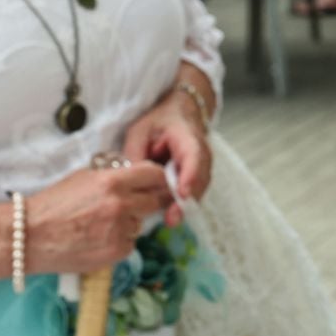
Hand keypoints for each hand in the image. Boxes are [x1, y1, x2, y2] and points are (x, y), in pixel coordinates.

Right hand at [24, 163, 172, 274]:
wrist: (29, 236)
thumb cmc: (52, 204)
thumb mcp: (84, 177)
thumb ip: (113, 175)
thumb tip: (135, 177)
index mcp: (113, 182)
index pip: (154, 175)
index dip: (159, 178)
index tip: (159, 183)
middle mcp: (121, 205)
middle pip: (154, 201)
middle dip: (147, 201)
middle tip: (135, 204)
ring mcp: (120, 231)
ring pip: (141, 224)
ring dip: (131, 223)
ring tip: (102, 224)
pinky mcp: (115, 253)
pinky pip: (130, 244)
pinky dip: (120, 241)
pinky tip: (98, 239)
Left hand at [123, 88, 213, 225]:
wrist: (178, 115)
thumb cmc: (158, 122)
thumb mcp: (139, 131)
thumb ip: (135, 154)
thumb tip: (132, 181)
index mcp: (187, 136)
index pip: (193, 156)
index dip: (189, 175)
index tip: (182, 194)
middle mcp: (201, 153)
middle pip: (200, 178)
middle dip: (187, 200)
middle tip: (172, 219)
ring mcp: (203, 166)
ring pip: (198, 189)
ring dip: (185, 205)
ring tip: (170, 220)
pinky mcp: (197, 177)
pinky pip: (193, 192)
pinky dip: (182, 203)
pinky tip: (170, 214)